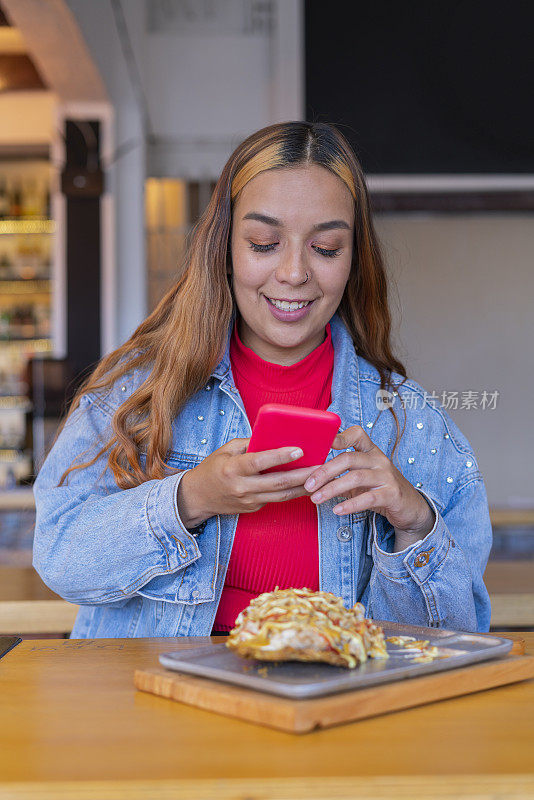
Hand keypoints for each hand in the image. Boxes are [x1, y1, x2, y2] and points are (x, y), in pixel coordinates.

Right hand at [177, 438, 318, 528]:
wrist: (197, 497)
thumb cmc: (212, 468)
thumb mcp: (226, 450)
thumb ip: (250, 444)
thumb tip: (274, 438)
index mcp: (232, 469)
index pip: (259, 462)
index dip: (280, 456)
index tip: (299, 449)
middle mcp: (241, 487)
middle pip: (277, 483)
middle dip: (302, 475)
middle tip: (321, 466)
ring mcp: (248, 501)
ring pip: (282, 496)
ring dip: (303, 487)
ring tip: (321, 477)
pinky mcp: (254, 509)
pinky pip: (276, 500)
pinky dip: (292, 492)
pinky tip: (306, 484)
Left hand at [303, 425, 434, 535]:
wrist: (409, 507)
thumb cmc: (378, 490)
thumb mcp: (359, 479)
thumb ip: (339, 475)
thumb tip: (309, 478)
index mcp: (370, 451)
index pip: (357, 434)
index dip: (340, 436)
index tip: (323, 443)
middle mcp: (379, 460)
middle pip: (348, 459)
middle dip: (325, 471)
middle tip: (308, 485)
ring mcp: (387, 476)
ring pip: (356, 477)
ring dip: (332, 488)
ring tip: (316, 499)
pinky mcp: (392, 494)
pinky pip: (369, 497)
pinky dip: (351, 504)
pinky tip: (337, 510)